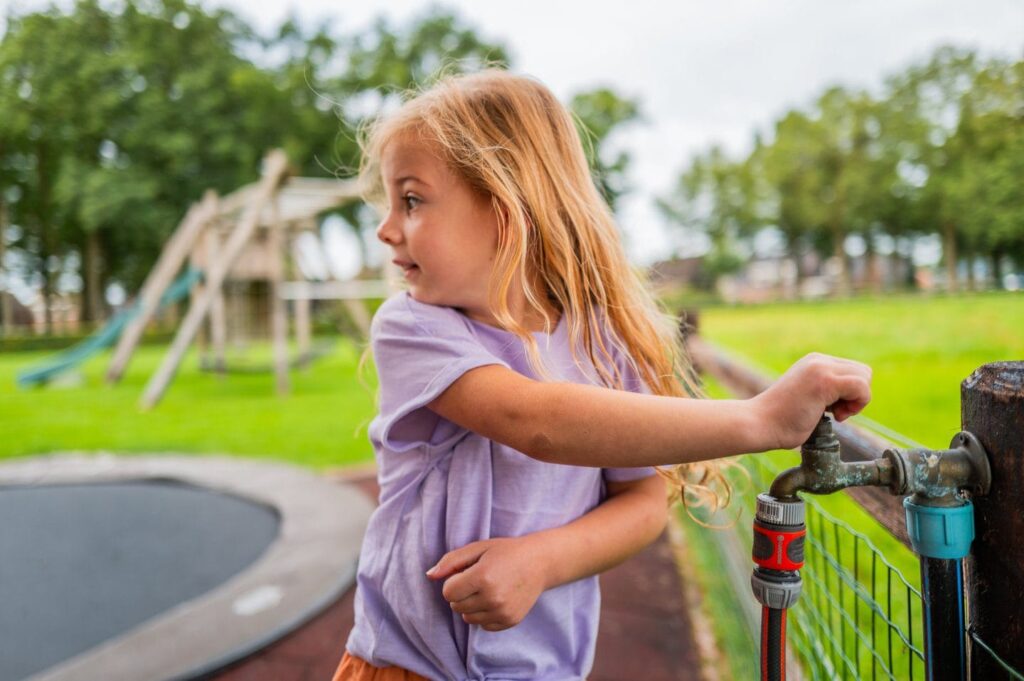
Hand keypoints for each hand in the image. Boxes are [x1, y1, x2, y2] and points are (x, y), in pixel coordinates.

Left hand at [426, 536, 547, 631]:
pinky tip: (496, 599)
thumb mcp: (478, 548)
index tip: (466, 573)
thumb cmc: (506, 552)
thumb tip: (429, 576)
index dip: (453, 582)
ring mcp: (502, 612)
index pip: (448, 593)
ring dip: (471, 605)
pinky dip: (484, 614)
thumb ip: (451, 561)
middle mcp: (492, 598)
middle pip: (456, 607)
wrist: (540, 562)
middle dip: (461, 594)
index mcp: (482, 577)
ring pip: (468, 618)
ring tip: (487, 589)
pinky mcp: (509, 621)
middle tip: (478, 579)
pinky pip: (483, 625)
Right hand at [751, 352, 871, 449]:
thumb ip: (826, 393)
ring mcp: (821, 368)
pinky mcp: (825, 381)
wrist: (759, 423)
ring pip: (865, 377)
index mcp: (814, 362)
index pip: (853, 371)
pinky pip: (862, 387)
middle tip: (835, 412)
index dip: (850, 393)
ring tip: (834, 414)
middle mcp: (818, 360)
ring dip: (857, 401)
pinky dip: (858, 404)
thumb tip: (850, 400)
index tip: (832, 409)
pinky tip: (837, 416)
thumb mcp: (807, 397)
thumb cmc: (781, 420)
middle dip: (856, 396)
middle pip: (863, 372)